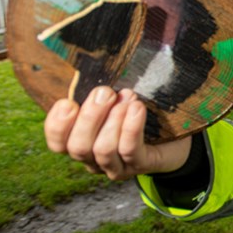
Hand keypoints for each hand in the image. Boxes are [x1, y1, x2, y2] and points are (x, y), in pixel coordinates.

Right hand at [44, 86, 191, 180]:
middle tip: (105, 93)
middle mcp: (94, 160)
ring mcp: (116, 167)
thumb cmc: (136, 113)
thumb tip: (90, 66)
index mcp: (81, 143)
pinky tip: (137, 108)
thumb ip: (98, 94)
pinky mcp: (140, 166)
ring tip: (127, 98)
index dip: (57, 125)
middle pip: (78, 147)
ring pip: (103, 150)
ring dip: (113, 121)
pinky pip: (130, 150)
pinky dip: (131, 127)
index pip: (57, 143)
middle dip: (90, 117)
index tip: (68, 102)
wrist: (175, 137)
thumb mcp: (114, 102)